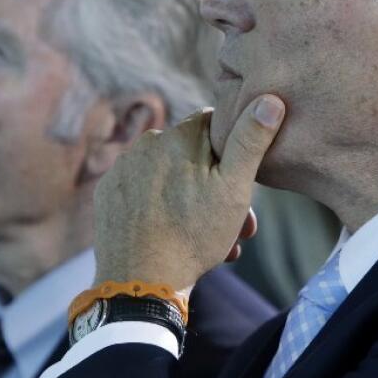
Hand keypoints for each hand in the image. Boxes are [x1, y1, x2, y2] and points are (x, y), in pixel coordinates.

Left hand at [92, 96, 285, 293]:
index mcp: (179, 135)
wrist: (139, 279)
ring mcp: (122, 168)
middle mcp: (146, 143)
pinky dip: (159, 207)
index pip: (215, 125)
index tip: (242, 183)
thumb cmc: (194, 234)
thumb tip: (269, 99)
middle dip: (215, 184)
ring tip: (207, 237)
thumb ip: (250, 140)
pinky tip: (173, 233)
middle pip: (192, 155)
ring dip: (190, 199)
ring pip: (168, 175)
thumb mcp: (234, 188)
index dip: (234, 152)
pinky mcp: (107, 193)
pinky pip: (142, 191)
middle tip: (235, 224)